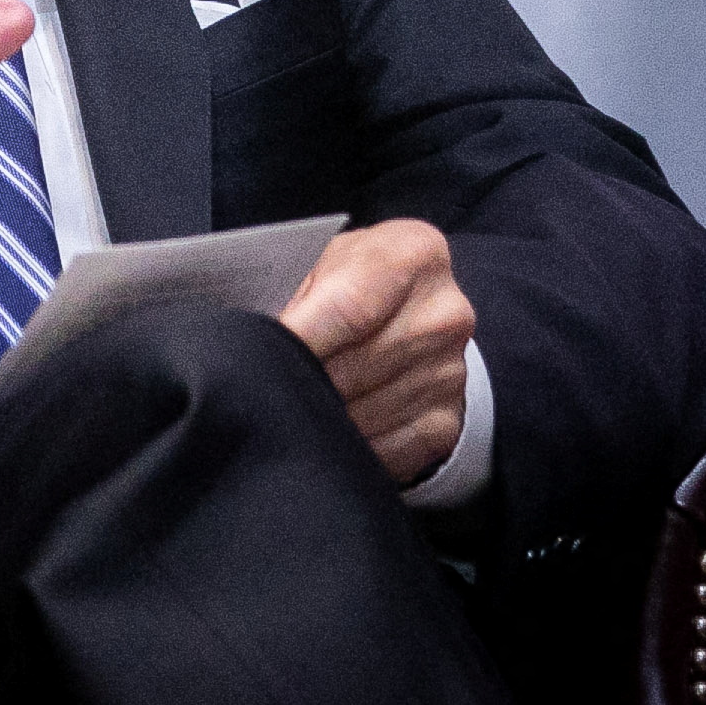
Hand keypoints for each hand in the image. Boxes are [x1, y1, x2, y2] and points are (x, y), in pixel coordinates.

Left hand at [279, 220, 472, 481]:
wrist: (413, 315)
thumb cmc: (351, 282)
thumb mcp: (324, 262)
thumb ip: (295, 291)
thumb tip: (255, 341)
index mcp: (414, 253)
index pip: (348, 307)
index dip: (296, 338)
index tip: (257, 358)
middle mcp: (444, 312)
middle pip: (351, 367)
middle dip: (299, 381)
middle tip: (262, 387)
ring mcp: (450, 371)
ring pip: (360, 415)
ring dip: (319, 419)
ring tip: (293, 402)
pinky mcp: (446, 421)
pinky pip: (382, 451)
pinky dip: (346, 447)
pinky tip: (329, 429)